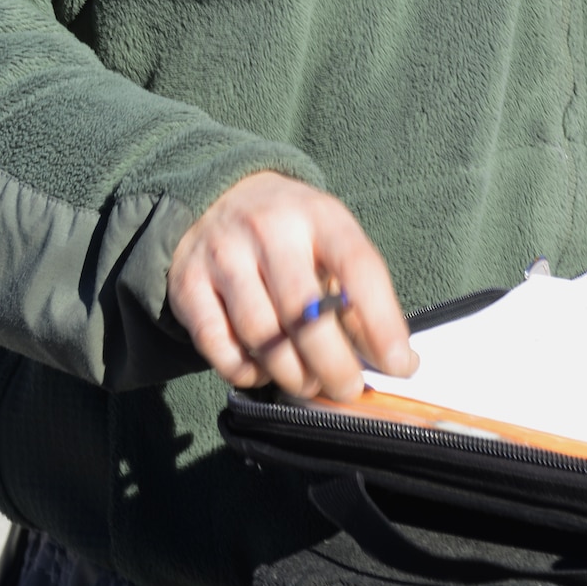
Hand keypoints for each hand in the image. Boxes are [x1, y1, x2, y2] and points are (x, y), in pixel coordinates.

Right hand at [167, 171, 417, 399]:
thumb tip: (393, 362)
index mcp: (318, 215)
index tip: (399, 365)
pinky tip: (261, 371)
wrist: (218, 196)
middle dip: (333, 365)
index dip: (383, 323)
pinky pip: (216, 344)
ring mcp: (223, 254)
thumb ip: (356, 294)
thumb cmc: (291, 232)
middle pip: (305, 311)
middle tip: (347, 389)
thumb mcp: (330, 240)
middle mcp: (269, 229)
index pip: (358, 267)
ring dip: (290, 374)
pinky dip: (243, 371)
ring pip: (261, 333)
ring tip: (307, 383)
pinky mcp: (187, 283)